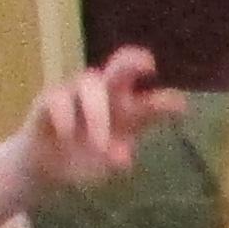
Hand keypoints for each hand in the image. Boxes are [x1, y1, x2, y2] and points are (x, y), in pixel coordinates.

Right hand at [21, 45, 185, 193]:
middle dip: (134, 62)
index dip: (166, 102)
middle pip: (121, 68)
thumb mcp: (107, 163)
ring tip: (99, 145)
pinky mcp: (49, 100)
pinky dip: (65, 115)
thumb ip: (117, 159)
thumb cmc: (88, 158)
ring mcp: (77, 94)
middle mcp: (107, 96)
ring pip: (90, 82)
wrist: (48, 165)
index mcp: (130, 111)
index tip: (180, 106)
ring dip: (97, 112)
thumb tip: (123, 159)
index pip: (152, 102)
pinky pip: (57, 98)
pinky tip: (67, 135)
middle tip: (148, 64)